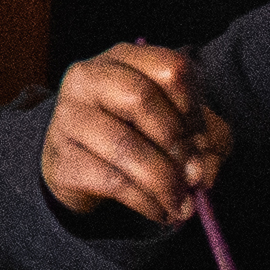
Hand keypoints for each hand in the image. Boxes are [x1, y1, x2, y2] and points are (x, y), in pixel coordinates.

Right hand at [36, 42, 225, 228]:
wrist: (80, 163)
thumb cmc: (137, 134)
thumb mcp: (179, 125)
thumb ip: (207, 139)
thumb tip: (204, 169)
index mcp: (124, 59)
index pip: (169, 68)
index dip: (193, 108)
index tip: (201, 138)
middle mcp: (89, 78)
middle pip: (141, 98)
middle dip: (176, 142)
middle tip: (194, 174)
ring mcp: (68, 117)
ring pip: (124, 145)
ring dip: (164, 181)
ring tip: (183, 204)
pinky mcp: (62, 159)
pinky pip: (111, 181)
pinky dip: (146, 202)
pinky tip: (159, 210)